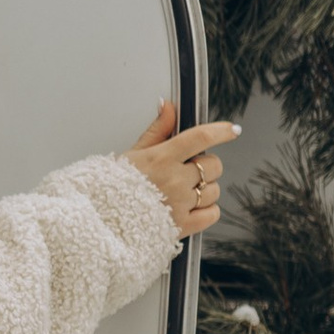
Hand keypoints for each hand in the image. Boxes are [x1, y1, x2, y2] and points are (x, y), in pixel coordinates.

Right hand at [126, 100, 240, 235]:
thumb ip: (157, 130)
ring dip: (203, 189)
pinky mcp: (182, 226)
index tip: (232, 130)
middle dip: (204, 166)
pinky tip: (190, 207)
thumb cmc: (113, 187)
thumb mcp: (133, 154)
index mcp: (161, 158)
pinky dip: (206, 210)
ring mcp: (180, 204)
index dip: (221, 131)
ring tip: (182, 192)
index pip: (201, 138)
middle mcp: (174, 180)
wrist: (101, 221)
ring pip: (214, 190)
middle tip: (187, 171)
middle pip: (213, 166)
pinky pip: (212, 213)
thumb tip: (169, 107)